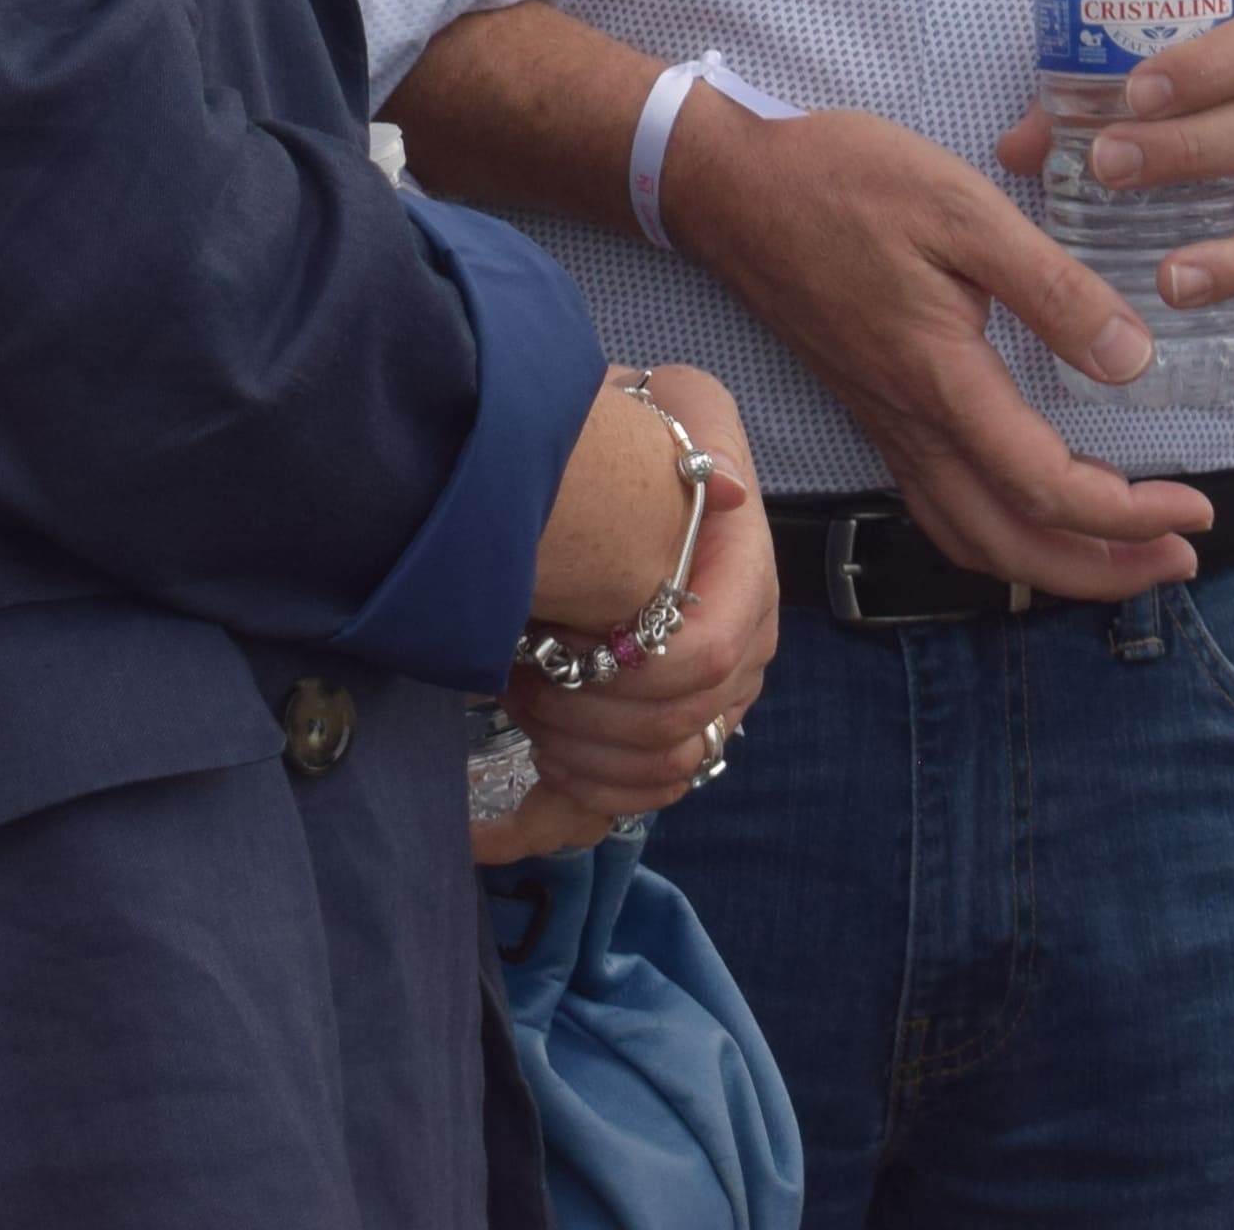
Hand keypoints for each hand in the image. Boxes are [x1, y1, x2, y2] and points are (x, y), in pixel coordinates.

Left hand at [509, 367, 776, 834]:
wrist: (643, 466)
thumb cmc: (651, 435)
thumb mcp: (682, 406)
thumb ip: (700, 435)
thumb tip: (727, 489)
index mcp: (747, 584)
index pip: (701, 663)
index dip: (623, 672)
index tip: (550, 641)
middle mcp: (742, 656)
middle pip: (676, 734)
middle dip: (583, 716)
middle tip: (517, 671)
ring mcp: (708, 706)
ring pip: (653, 780)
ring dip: (573, 757)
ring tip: (516, 699)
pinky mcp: (658, 737)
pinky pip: (619, 806)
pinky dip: (552, 818)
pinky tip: (485, 826)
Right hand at [663, 103, 1214, 598]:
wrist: (734, 188)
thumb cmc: (845, 183)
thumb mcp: (964, 211)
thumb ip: (1053, 289)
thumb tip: (1133, 361)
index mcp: (941, 381)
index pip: (1046, 490)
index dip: (1129, 518)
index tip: (1195, 508)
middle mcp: (911, 425)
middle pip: (1011, 547)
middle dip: (1103, 571)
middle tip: (1181, 559)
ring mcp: (886, 427)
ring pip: (973, 541)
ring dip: (1053, 565)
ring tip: (1125, 551)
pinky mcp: (874, 413)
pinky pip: (943, 511)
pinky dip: (1003, 537)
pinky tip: (1039, 510)